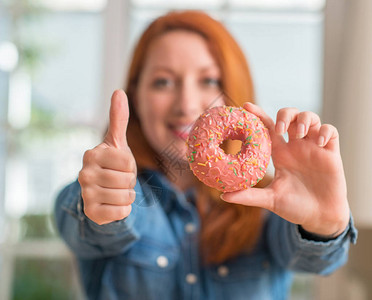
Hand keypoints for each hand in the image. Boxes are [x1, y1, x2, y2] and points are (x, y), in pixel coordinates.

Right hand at [78, 90, 136, 224]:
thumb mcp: (117, 142)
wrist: (102, 191)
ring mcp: (86, 194)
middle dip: (129, 181)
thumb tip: (118, 91)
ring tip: (116, 191)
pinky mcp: (91, 213)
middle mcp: (84, 173)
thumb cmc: (113, 164)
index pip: (128, 161)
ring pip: (126, 196)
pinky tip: (113, 204)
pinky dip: (124, 209)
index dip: (130, 165)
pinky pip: (121, 212)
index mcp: (92, 154)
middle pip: (127, 179)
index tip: (120, 166)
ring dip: (127, 195)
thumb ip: (119, 118)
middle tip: (119, 180)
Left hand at [221, 103, 349, 236]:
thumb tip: (224, 195)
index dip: (258, 115)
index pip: (268, 127)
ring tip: (300, 134)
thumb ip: (249, 196)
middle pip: (291, 116)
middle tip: (281, 129)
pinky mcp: (331, 153)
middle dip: (286, 115)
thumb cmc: (294, 207)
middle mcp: (296, 146)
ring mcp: (313, 148)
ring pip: (311, 118)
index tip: (245, 106)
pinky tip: (319, 143)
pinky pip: (331, 131)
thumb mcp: (271, 200)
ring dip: (304, 120)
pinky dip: (325, 131)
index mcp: (280, 153)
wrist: (320, 217)